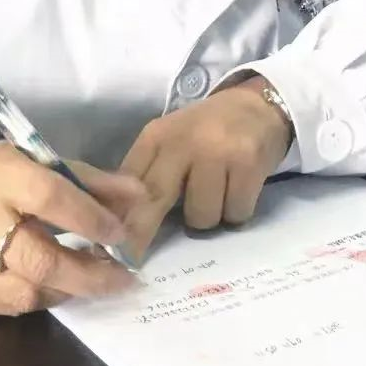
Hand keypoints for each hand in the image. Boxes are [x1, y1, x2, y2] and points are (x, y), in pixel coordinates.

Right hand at [0, 141, 146, 315]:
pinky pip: (4, 306)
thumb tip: (141, 196)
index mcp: (2, 176)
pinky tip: (54, 286)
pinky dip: (37, 299)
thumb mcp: (40, 160)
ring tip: (90, 282)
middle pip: (38, 260)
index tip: (121, 235)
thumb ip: (90, 181)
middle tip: (122, 278)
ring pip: (24, 292)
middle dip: (88, 275)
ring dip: (66, 291)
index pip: (50, 198)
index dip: (90, 219)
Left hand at [120, 77, 291, 261]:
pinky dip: (237, 212)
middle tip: (134, 259)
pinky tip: (239, 191)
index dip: (117, 217)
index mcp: (157, 136)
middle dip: (142, 232)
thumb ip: (147, 176)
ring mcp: (217, 150)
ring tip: (217, 196)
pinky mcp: (248, 162)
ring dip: (209, 219)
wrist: (257, 106)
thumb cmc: (206, 133)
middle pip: (155, 197)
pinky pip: (235, 213)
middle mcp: (183, 140)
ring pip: (201, 216)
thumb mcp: (170, 143)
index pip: (128, 181)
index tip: (108, 246)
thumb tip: (118, 223)